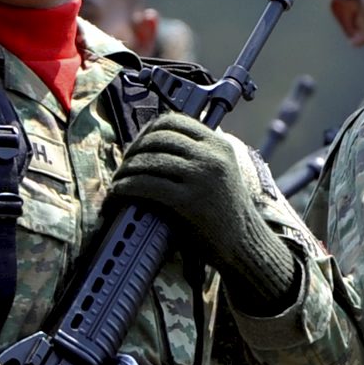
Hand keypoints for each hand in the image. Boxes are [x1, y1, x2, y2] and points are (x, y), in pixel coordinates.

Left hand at [107, 112, 300, 315]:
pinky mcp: (187, 200)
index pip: (175, 120)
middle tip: (123, 165)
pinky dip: (126, 187)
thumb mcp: (222, 171)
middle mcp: (211, 156)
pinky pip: (146, 185)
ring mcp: (200, 177)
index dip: (148, 129)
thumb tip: (156, 142)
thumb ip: (199, 154)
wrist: (245, 244)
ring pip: (149, 159)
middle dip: (134, 150)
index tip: (137, 144)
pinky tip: (119, 192)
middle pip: (158, 137)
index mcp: (219, 145)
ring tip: (118, 181)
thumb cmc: (227, 211)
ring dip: (126, 169)